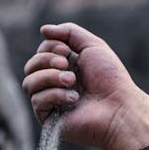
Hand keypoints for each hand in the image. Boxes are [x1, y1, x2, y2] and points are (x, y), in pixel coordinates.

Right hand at [22, 22, 148, 149]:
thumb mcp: (92, 45)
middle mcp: (56, 84)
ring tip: (71, 81)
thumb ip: (68, 32)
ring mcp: (52, 102)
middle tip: (66, 66)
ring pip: (29, 83)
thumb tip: (43, 30)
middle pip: (30, 67)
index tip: (67, 52)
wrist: (119, 108)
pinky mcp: (50, 119)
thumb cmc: (110, 78)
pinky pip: (37, 101)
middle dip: (45, 61)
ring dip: (49, 77)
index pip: (41, 53)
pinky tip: (74, 99)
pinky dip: (54, 95)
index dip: (49, 48)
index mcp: (65, 67)